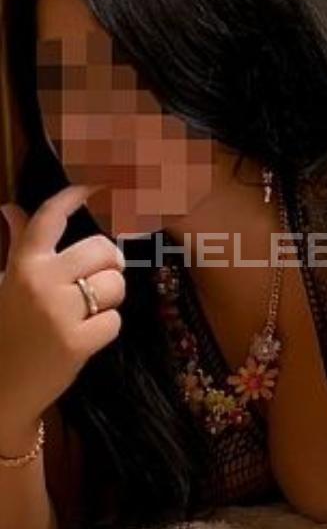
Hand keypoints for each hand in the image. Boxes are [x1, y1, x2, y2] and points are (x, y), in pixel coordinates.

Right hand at [0, 184, 125, 434]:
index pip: (51, 219)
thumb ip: (17, 244)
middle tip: (102, 276)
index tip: (97, 185)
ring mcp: (60, 313)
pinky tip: (86, 335)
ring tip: (91, 309)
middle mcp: (42, 282)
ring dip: (110, 296)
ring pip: (114, 285)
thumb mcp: (4, 283)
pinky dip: (105, 328)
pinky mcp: (77, 344)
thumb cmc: (3, 331)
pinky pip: (114, 321)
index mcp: (23, 265)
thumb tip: (12, 208)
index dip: (75, 197)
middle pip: (102, 251)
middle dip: (110, 262)